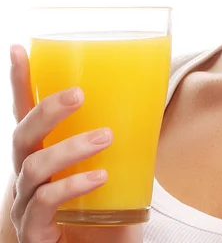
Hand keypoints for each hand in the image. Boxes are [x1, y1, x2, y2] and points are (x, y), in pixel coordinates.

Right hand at [8, 45, 141, 242]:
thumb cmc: (111, 209)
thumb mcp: (120, 166)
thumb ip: (127, 136)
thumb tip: (153, 92)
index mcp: (47, 154)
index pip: (26, 115)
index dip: (19, 83)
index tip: (18, 48)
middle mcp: (31, 177)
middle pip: (21, 135)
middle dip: (46, 110)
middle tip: (78, 94)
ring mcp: (28, 206)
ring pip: (32, 167)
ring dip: (69, 147)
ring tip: (105, 137)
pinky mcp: (35, 232)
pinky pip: (43, 204)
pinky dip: (70, 186)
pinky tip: (99, 176)